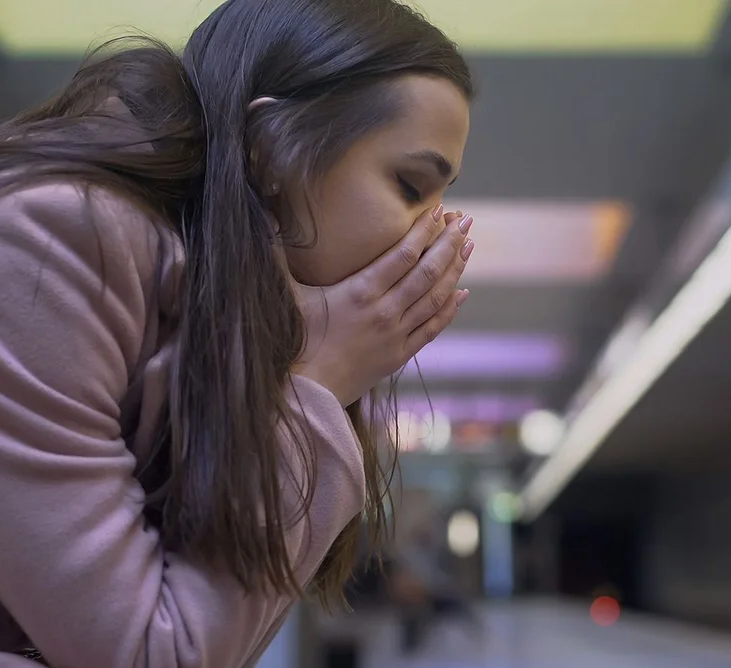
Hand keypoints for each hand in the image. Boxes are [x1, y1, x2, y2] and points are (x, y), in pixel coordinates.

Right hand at [294, 205, 474, 405]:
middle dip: (449, 242)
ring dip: (455, 269)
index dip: (424, 231)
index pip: (403, 254)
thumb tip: (261, 216)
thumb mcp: (287, 296)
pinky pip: (433, 328)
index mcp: (360, 292)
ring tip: (469, 245)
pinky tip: (463, 292)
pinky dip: (450, 309)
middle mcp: (385, 310)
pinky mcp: (400, 355)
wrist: (307, 393)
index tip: (439, 210)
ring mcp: (396, 334)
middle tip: (466, 220)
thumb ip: (276, 257)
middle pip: (428, 270)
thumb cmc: (294, 342)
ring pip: (436, 296)